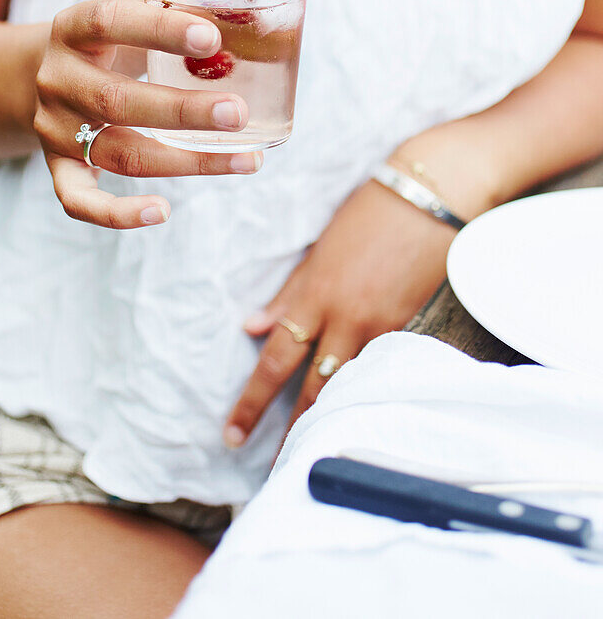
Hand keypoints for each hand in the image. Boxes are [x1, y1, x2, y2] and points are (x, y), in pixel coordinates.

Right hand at [34, 0, 261, 227]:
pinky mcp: (58, 167)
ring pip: (120, 153)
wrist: (44, 74)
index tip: (212, 39)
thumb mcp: (133, 20)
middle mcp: (58, 80)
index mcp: (74, 30)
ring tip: (246, 159)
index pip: (110, 22)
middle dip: (184, 111)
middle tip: (238, 113)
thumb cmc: (113, 44)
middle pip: (117, 101)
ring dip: (186, 161)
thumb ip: (180, 22)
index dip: (159, 29)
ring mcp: (54, 128)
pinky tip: (162, 212)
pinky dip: (119, 214)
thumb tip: (259, 27)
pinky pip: (79, 201)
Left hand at [224, 180, 456, 447]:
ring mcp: (382, 325)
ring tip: (314, 452)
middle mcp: (344, 317)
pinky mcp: (413, 326)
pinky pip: (385, 367)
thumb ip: (289, 292)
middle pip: (311, 388)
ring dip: (331, 418)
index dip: (252, 402)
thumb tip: (252, 326)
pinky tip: (363, 414)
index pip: (274, 360)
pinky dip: (370, 390)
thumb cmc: (369, 211)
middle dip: (291, 431)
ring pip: (349, 385)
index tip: (233, 434)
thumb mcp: (319, 249)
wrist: (429, 195)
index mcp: (314, 294)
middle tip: (274, 469)